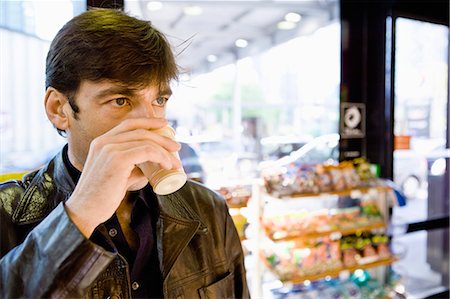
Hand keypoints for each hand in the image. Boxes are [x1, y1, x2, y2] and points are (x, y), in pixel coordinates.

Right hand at [65, 118, 180, 236]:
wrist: (85, 211)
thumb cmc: (101, 197)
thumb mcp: (118, 176)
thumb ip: (132, 169)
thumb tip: (150, 169)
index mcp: (101, 142)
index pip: (128, 124)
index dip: (148, 122)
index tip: (164, 125)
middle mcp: (104, 141)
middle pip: (140, 131)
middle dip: (162, 137)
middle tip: (176, 146)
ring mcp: (109, 149)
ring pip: (145, 141)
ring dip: (164, 150)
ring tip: (175, 162)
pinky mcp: (117, 159)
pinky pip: (146, 151)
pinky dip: (160, 156)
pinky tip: (167, 164)